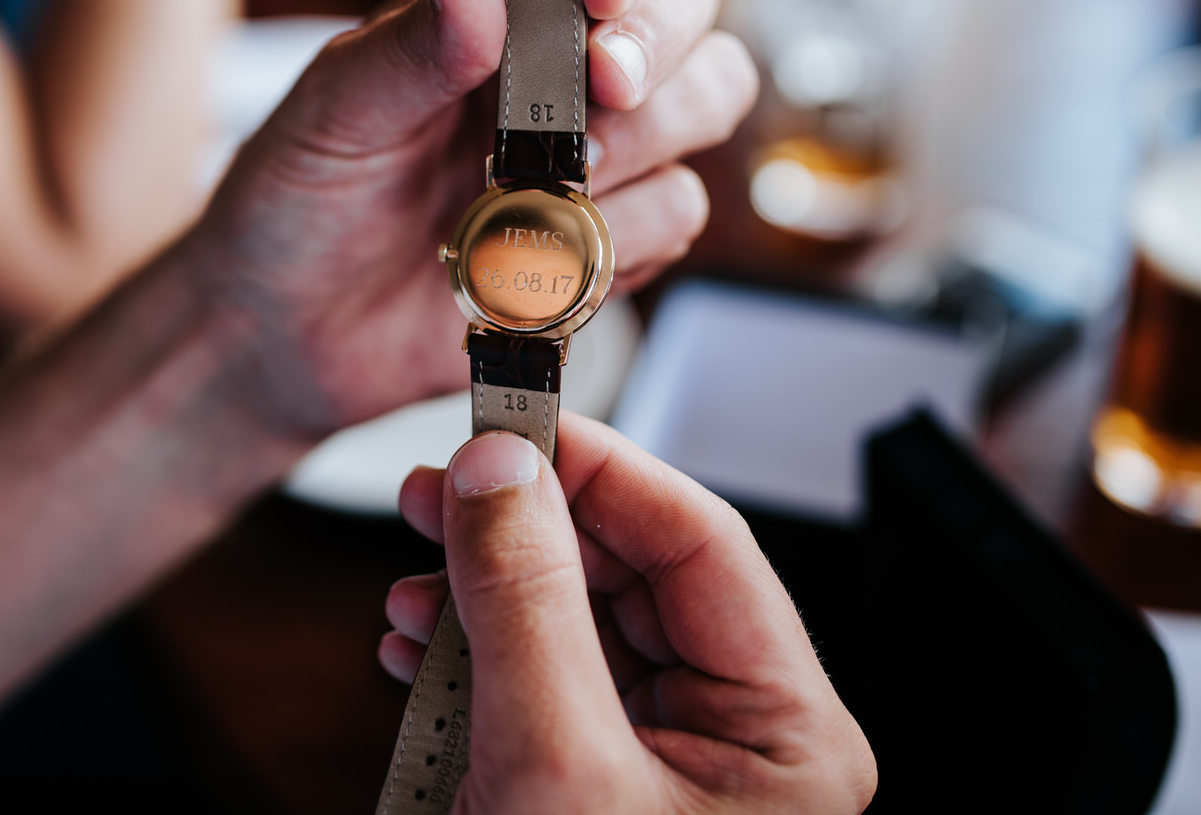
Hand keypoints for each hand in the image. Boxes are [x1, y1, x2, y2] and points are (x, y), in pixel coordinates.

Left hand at [191, 0, 755, 436]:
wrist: (289, 333)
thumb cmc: (298, 200)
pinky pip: (673, 216)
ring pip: (703, 109)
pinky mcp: (610, 239)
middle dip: (662, 45)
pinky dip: (615, 237)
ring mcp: (596, 157)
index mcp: (497, 13)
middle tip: (605, 90)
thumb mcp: (334, 112)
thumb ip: (412, 43)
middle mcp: (564, 73)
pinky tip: (532, 255)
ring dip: (638, 147)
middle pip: (689, 15)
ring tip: (538, 190)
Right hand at [381, 416, 876, 813]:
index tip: (514, 422)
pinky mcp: (598, 789)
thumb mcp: (556, 770)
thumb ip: (526, 608)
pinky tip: (419, 646)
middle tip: (437, 488)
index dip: (603, 468)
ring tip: (411, 583)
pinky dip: (474, 657)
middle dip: (526, 528)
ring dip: (486, 593)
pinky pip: (543, 688)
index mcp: (788, 732)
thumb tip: (500, 472)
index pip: (702, 544)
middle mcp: (739, 739)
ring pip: (578, 627)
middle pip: (631, 576)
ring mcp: (666, 767)